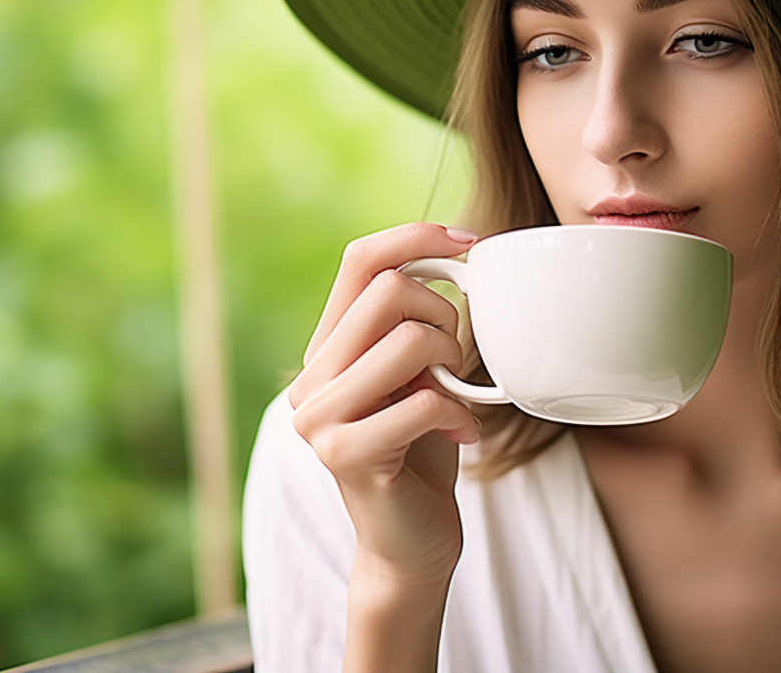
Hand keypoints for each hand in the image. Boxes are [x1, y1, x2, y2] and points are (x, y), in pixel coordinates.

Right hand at [289, 222, 480, 584]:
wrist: (410, 543)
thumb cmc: (422, 452)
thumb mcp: (418, 376)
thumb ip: (416, 325)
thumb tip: (456, 259)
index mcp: (326, 348)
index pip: (360, 259)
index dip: (417, 236)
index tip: (470, 243)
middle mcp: (311, 377)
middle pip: (389, 290)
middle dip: (444, 315)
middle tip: (455, 360)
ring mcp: (320, 417)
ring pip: (407, 340)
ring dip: (451, 364)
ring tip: (456, 398)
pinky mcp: (345, 455)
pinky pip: (422, 400)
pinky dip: (458, 413)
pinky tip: (462, 434)